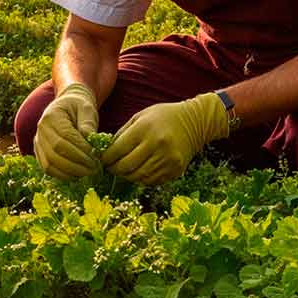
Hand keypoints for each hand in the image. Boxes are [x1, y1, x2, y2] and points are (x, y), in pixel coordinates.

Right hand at [35, 84, 100, 180]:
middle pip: (55, 153)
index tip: (96, 157)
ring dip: (70, 172)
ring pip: (50, 164)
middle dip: (77, 164)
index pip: (65, 137)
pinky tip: (77, 175)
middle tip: (94, 169)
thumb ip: (88, 123)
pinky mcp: (39, 153)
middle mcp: (40, 130)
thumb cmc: (79, 107)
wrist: (67, 106)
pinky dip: (63, 175)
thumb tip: (90, 140)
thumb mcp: (87, 108)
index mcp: (51, 116)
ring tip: (88, 173)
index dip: (81, 150)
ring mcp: (37, 142)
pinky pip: (48, 169)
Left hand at [103, 92, 229, 185]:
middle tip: (111, 168)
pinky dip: (142, 178)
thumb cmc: (163, 117)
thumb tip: (106, 151)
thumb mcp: (140, 117)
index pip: (117, 150)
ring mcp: (167, 159)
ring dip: (127, 175)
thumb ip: (123, 133)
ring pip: (138, 177)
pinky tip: (139, 171)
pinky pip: (151, 181)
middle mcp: (157, 144)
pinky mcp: (175, 170)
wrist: (194, 122)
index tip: (102, 160)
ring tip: (124, 170)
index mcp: (145, 128)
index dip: (106, 158)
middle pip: (126, 167)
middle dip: (115, 169)